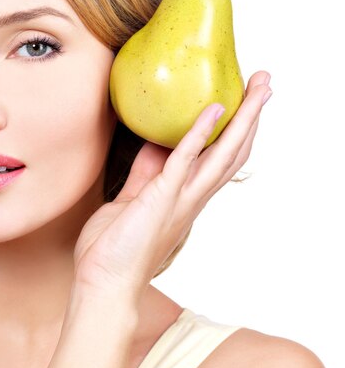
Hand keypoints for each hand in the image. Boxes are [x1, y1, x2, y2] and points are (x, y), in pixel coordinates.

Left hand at [73, 70, 271, 301]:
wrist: (103, 282)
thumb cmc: (113, 248)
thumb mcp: (131, 200)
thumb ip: (145, 176)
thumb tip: (151, 147)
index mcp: (182, 198)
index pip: (216, 159)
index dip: (232, 131)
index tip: (239, 103)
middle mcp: (190, 198)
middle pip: (232, 153)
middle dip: (250, 117)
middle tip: (264, 84)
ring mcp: (180, 199)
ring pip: (222, 154)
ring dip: (242, 118)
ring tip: (258, 88)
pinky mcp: (162, 199)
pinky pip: (183, 160)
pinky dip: (199, 134)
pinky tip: (212, 109)